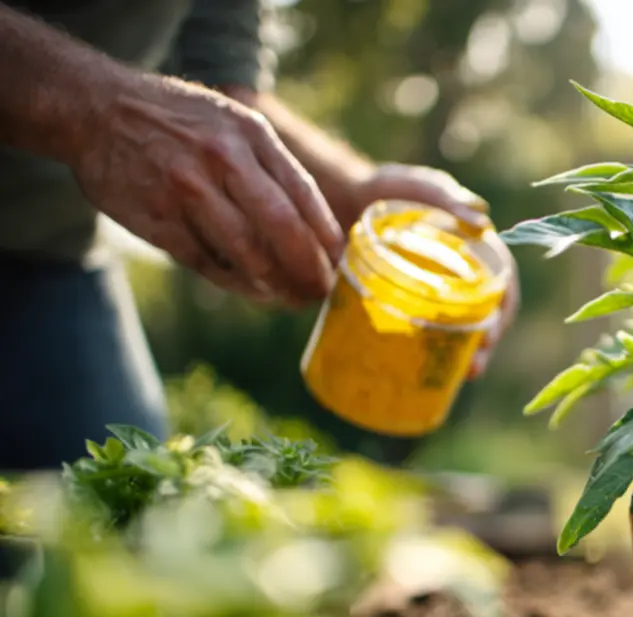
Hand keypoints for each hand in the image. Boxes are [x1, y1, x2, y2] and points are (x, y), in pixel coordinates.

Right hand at [73, 74, 343, 306]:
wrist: (96, 109)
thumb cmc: (180, 121)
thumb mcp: (233, 123)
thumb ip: (272, 167)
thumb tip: (319, 229)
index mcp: (250, 134)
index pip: (303, 194)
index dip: (327, 237)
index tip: (341, 264)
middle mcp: (222, 159)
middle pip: (282, 227)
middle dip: (309, 268)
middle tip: (320, 291)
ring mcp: (187, 189)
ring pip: (248, 252)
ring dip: (276, 284)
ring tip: (291, 298)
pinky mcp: (158, 218)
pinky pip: (208, 263)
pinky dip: (237, 282)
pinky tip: (255, 291)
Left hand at [351, 163, 518, 378]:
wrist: (345, 198)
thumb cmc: (393, 189)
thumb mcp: (424, 187)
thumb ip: (449, 198)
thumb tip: (482, 219)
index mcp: (474, 253)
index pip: (502, 285)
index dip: (503, 311)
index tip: (493, 332)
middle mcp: (458, 280)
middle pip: (485, 318)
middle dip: (485, 345)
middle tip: (474, 365)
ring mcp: (432, 298)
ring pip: (458, 333)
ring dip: (462, 358)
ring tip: (458, 378)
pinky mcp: (404, 309)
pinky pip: (423, 338)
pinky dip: (427, 358)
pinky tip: (422, 375)